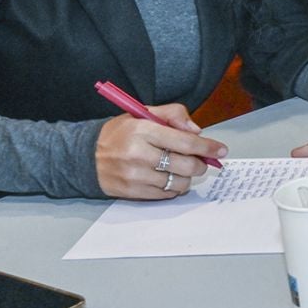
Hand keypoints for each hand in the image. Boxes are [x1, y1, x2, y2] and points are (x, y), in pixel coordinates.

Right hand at [94, 103, 225, 198]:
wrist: (86, 156)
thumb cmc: (120, 133)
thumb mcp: (143, 113)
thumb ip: (173, 114)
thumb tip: (197, 131)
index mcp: (143, 130)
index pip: (186, 142)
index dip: (208, 147)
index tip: (221, 150)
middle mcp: (139, 154)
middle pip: (186, 165)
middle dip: (200, 164)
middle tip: (201, 161)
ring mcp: (135, 176)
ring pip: (178, 183)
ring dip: (187, 178)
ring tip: (182, 169)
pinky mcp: (132, 192)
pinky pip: (165, 195)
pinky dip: (173, 188)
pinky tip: (167, 177)